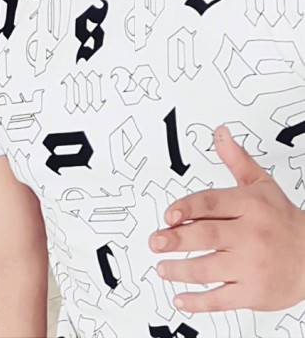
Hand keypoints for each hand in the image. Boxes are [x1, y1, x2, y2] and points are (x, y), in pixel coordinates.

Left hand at [149, 125, 304, 312]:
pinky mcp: (253, 292)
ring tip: (162, 268)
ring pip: (208, 269)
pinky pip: (220, 299)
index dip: (186, 208)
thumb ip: (236, 159)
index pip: (211, 204)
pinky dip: (198, 302)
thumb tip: (220, 133)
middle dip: (176, 239)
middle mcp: (250, 235)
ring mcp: (251, 265)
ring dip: (180, 270)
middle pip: (206, 236)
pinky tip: (181, 298)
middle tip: (156, 241)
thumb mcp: (260, 183)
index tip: (168, 215)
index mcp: (249, 206)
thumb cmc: (281, 219)